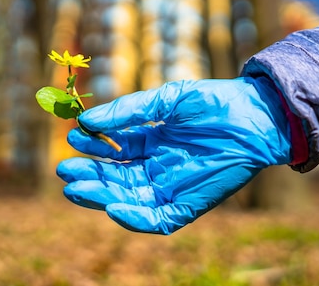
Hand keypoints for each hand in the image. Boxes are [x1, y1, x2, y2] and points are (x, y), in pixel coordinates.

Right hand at [57, 77, 291, 234]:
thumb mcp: (166, 100)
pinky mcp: (188, 206)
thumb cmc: (212, 103)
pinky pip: (157, 219)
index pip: (112, 151)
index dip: (92, 147)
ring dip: (101, 196)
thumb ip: (129, 111)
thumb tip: (87, 120)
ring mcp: (170, 188)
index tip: (74, 136)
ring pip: (127, 199)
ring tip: (75, 188)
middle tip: (64, 170)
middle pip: (114, 178)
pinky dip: (134, 218)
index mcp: (150, 143)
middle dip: (88, 176)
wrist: (254, 116)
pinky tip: (113, 207)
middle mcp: (155, 168)